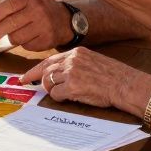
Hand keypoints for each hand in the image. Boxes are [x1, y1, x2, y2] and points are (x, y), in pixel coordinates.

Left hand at [0, 0, 70, 50]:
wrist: (64, 21)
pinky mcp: (46, 40)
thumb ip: (10, 9)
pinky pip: (25, 46)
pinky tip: (29, 37)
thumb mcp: (27, 3)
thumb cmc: (39, 10)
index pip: (9, 6)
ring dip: (11, 37)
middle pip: (11, 24)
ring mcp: (43, 26)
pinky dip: (23, 43)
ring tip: (17, 32)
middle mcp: (37, 11)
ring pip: (16, 37)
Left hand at [23, 48, 149, 108]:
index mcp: (76, 53)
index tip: (25, 76)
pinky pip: (56, 94)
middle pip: (44, 70)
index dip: (35, 69)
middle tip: (28, 84)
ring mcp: (71, 73)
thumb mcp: (92, 61)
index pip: (49, 60)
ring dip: (52, 90)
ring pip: (48, 83)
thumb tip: (59, 74)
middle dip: (35, 79)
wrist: (125, 84)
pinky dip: (60, 98)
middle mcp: (71, 60)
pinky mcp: (73, 87)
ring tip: (64, 93)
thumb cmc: (113, 76)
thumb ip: (75, 64)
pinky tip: (70, 98)